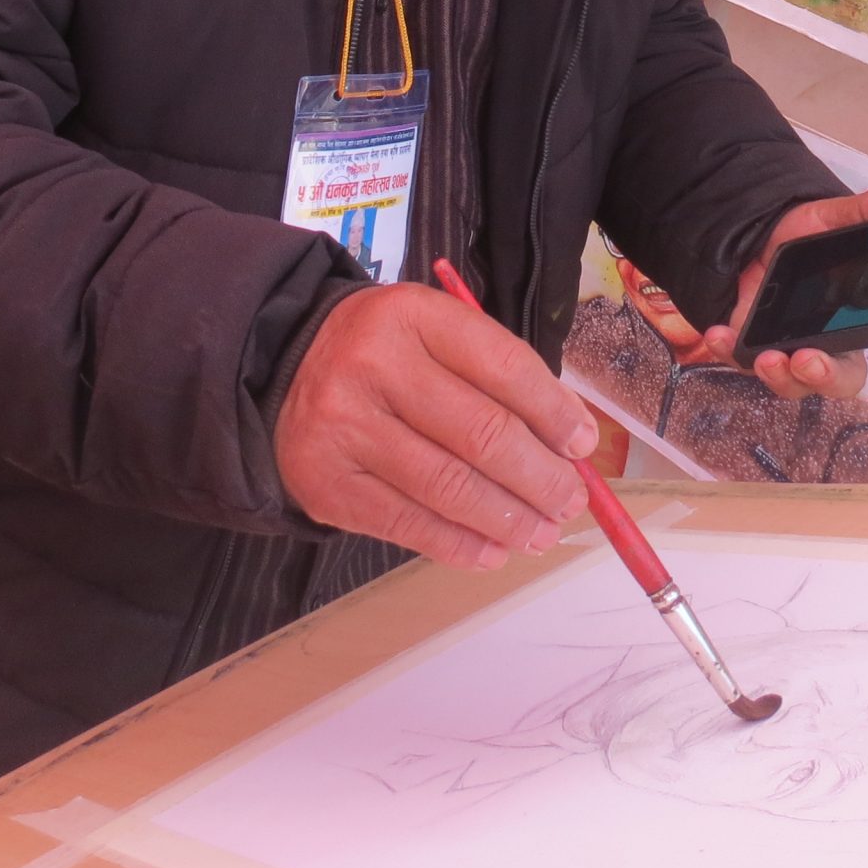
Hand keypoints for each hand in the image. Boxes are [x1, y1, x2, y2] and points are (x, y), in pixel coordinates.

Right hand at [274, 283, 597, 571]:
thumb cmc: (386, 354)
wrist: (285, 368)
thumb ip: (499, 376)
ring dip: (508, 519)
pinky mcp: (327, 484)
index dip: (553, 413)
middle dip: (540, 477)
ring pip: (448, 486)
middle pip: (480, 433)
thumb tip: (572, 442)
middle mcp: (372, 366)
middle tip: (570, 502)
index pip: (503, 366)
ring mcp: (343, 427)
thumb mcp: (437, 334)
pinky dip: (460, 544)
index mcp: (413, 316)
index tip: (583, 447)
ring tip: (542, 533)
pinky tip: (493, 551)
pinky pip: (408, 524)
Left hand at [698, 187, 867, 399]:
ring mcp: (781, 345)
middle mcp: (817, 345)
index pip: (852, 366)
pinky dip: (727, 350)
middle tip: (803, 361)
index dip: (841, 371)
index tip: (822, 359)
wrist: (760, 228)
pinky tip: (719, 335)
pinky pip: (739, 357)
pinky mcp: (748, 340)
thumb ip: (867, 211)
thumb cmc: (806, 234)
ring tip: (764, 357)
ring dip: (774, 376)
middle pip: (824, 383)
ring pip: (783, 381)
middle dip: (816, 379)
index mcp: (848, 327)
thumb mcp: (833, 218)